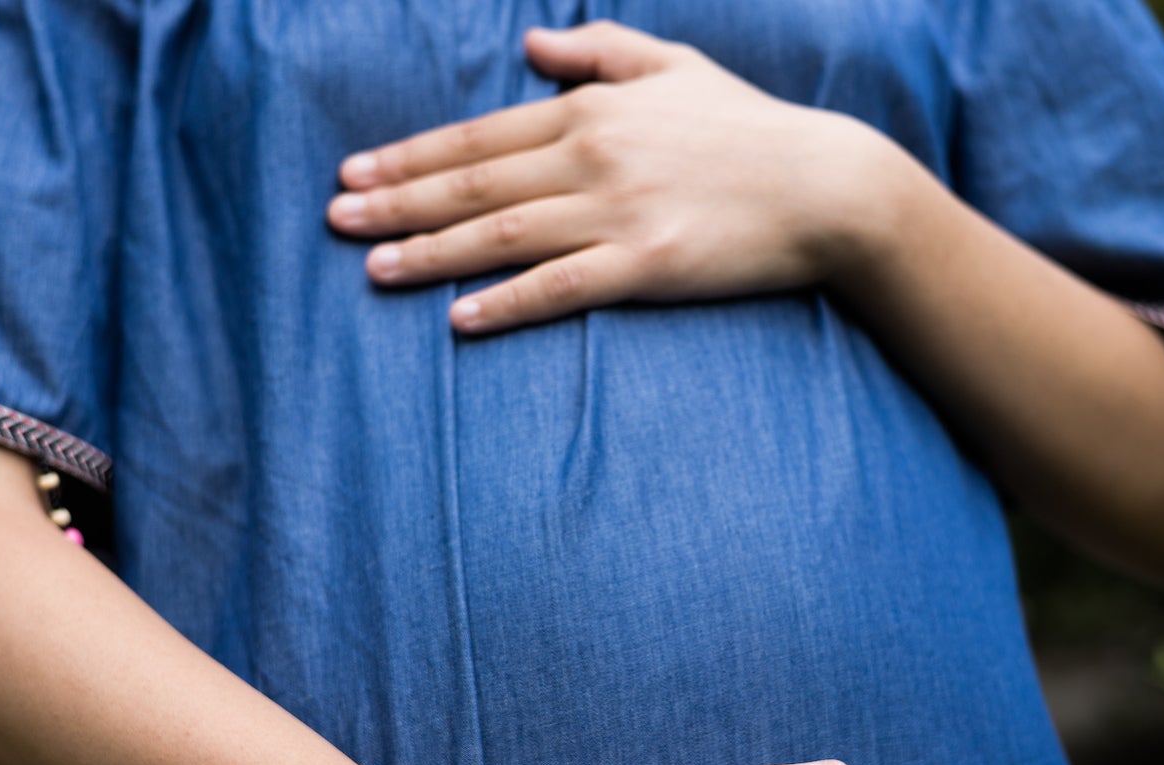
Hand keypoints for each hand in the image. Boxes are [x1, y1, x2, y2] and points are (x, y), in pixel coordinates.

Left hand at [325, 20, 903, 332]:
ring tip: (374, 268)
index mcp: (593, 109)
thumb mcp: (676, 65)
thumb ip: (600, 50)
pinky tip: (460, 318)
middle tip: (335, 220)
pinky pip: (563, 287)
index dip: (412, 155)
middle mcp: (594, 156)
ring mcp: (619, 212)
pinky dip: (508, 302)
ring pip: (504, 233)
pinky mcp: (649, 266)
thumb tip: (532, 46)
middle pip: (476, 182)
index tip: (354, 171)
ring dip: (433, 251)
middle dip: (398, 200)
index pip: (480, 135)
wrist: (828, 186)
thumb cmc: (751, 128)